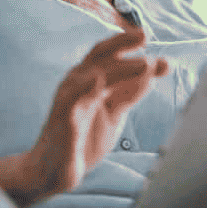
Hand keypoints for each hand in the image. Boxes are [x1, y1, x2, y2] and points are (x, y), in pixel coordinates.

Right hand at [25, 27, 168, 200]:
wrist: (53, 172)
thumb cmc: (82, 138)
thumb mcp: (113, 112)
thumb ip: (131, 92)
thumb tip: (153, 71)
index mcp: (90, 79)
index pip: (110, 55)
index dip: (128, 44)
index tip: (148, 38)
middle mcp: (78, 82)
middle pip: (99, 55)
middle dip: (122, 43)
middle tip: (144, 35)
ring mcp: (69, 98)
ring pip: (93, 74)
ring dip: (120, 67)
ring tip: (145, 64)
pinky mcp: (62, 118)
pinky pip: (71, 99)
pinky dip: (84, 87)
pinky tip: (98, 79)